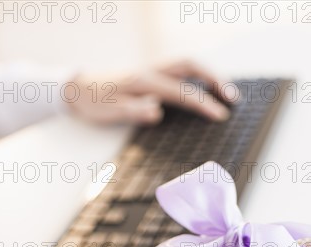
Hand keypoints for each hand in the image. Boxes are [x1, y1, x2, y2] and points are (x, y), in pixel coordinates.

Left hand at [68, 60, 236, 124]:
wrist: (77, 87)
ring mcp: (152, 70)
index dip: (203, 104)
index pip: (181, 91)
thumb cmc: (93, 102)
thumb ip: (133, 110)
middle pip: (191, 66)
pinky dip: (197, 77)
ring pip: (187, 66)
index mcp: (144, 81)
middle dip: (214, 80)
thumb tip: (157, 111)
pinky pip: (180, 71)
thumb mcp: (109, 111)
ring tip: (226, 93)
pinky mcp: (151, 74)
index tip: (220, 116)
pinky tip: (204, 90)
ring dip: (209, 76)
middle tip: (233, 98)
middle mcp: (151, 71)